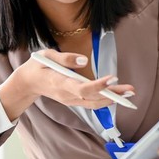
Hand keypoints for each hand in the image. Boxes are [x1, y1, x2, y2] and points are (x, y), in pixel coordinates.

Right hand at [0, 49, 134, 118]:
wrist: (27, 82)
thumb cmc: (38, 66)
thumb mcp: (46, 55)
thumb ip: (65, 58)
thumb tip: (84, 60)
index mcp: (59, 83)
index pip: (81, 88)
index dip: (98, 86)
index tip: (112, 79)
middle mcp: (66, 96)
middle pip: (92, 98)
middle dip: (112, 94)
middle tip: (130, 90)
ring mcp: (70, 100)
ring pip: (94, 103)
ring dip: (112, 99)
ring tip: (129, 92)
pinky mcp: (73, 101)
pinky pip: (91, 103)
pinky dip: (104, 100)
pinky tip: (116, 95)